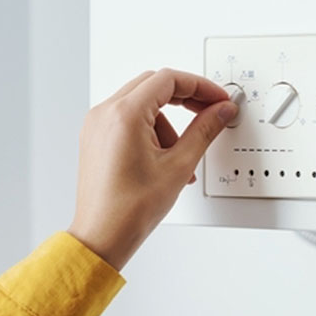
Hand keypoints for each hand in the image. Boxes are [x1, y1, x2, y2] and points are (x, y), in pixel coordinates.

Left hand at [68, 69, 237, 269]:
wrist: (103, 235)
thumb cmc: (129, 209)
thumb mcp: (178, 165)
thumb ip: (204, 130)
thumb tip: (220, 111)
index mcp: (125, 115)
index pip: (168, 79)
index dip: (199, 86)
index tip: (217, 98)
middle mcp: (105, 113)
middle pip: (154, 84)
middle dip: (185, 97)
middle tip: (208, 111)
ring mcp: (97, 125)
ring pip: (141, 101)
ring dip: (168, 119)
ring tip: (179, 153)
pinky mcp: (96, 137)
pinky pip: (127, 118)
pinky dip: (150, 128)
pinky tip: (163, 155)